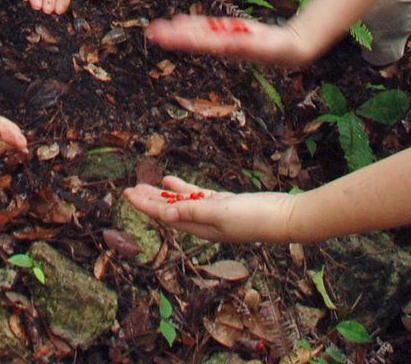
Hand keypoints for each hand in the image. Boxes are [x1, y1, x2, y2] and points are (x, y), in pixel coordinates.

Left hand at [123, 176, 295, 242]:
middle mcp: (203, 223)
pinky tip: (171, 182)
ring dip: (163, 195)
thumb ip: (193, 212)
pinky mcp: (223, 204)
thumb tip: (164, 215)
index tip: (127, 195)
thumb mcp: (221, 213)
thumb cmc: (254, 217)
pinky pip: (196, 197)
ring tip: (144, 185)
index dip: (145, 205)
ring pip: (181, 203)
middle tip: (129, 189)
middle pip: (169, 211)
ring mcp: (213, 213)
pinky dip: (183, 190)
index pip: (165, 216)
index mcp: (199, 228)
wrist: (283, 217)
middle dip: (149, 201)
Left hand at [144, 14, 314, 67]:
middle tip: (151, 33)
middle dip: (172, 36)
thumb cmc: (277, 49)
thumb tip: (223, 44)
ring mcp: (223, 39)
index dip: (180, 39)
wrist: (287, 51)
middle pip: (192, 39)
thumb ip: (243, 44)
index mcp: (225, 47)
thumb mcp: (261, 46)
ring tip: (158, 29)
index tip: (163, 38)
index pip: (199, 43)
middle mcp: (220, 44)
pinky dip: (192, 24)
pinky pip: (207, 28)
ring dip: (177, 31)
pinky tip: (180, 22)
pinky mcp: (228, 32)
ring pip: (196, 33)